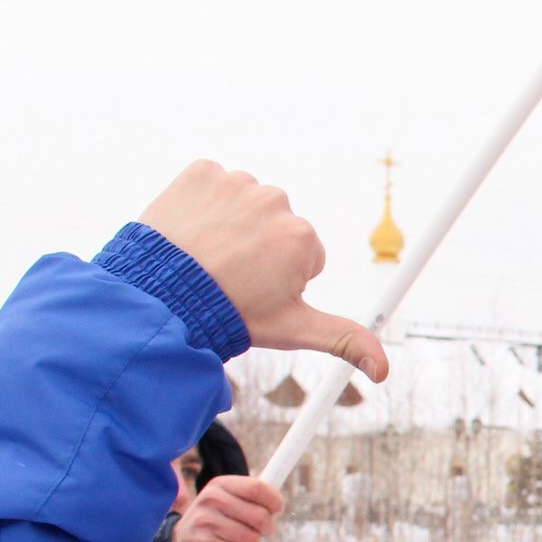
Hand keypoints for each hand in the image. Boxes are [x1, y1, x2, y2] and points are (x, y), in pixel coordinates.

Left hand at [138, 161, 389, 380]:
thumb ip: (344, 340)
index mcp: (302, 237)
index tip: (252, 290)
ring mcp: (236, 182)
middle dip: (257, 249)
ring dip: (230, 226)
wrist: (159, 296)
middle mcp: (275, 201)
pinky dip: (202, 205)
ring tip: (207, 257)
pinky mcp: (201, 172)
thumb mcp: (291, 329)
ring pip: (243, 206)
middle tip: (228, 276)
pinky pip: (211, 186)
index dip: (277, 278)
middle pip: (274, 226)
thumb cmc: (228, 314)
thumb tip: (383, 368)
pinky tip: (192, 233)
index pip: (301, 255)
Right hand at [171, 475, 283, 541]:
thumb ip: (252, 497)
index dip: (274, 502)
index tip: (275, 511)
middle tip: (255, 532)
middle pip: (260, 516)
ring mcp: (206, 521)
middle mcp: (211, 499)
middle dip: (265, 529)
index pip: (258, 488)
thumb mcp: (228, 502)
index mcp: (220, 485)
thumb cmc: (215, 523)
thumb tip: (279, 503)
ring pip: (253, 540)